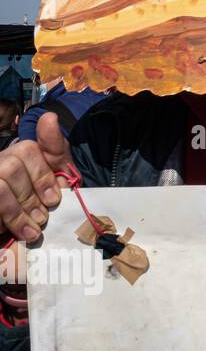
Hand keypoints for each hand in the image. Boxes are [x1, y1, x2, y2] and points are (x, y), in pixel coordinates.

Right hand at [0, 112, 71, 244]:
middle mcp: (0, 161)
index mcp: (19, 153)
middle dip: (29, 198)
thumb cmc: (43, 194)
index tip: (54, 200)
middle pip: (10, 169)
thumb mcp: (55, 172)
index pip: (27, 151)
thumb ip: (54, 149)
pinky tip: (6, 232)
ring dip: (15, 213)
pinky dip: (1, 221)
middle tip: (42, 219)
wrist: (27, 222)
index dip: (42, 176)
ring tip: (31, 232)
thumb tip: (49, 117)